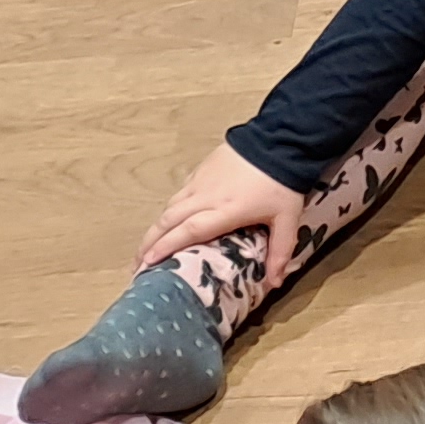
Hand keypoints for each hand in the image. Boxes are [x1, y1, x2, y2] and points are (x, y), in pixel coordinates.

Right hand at [135, 141, 308, 287]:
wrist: (280, 138)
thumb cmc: (283, 182)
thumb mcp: (287, 219)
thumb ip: (280, 252)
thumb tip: (274, 285)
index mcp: (224, 211)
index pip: (187, 232)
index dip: (165, 248)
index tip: (147, 264)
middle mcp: (205, 196)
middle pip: (168, 221)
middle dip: (150, 243)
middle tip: (138, 263)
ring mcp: (200, 181)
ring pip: (170, 206)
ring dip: (156, 227)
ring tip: (147, 246)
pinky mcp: (201, 169)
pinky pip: (180, 193)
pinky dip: (169, 209)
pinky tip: (169, 219)